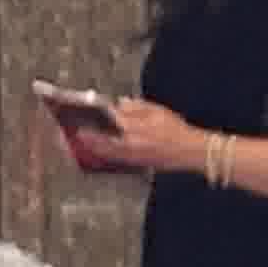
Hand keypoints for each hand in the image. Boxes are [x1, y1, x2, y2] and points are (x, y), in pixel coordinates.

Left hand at [91, 98, 205, 176]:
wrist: (191, 151)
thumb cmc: (177, 131)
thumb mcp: (159, 111)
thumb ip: (137, 106)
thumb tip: (120, 103)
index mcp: (134, 128)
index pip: (107, 123)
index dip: (94, 120)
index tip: (81, 119)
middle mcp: (130, 144)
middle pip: (102, 142)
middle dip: (88, 138)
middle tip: (76, 134)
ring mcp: (133, 156)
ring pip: (107, 153)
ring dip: (94, 148)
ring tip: (84, 144)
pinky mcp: (137, 163)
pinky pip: (116, 160)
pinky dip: (106, 155)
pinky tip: (102, 152)